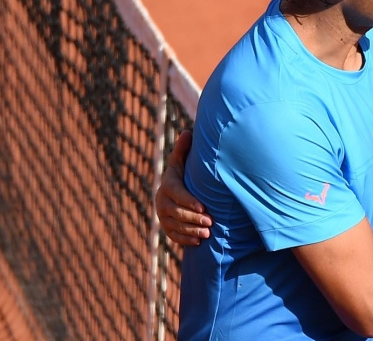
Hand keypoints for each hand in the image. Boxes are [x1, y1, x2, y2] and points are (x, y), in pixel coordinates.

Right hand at [155, 130, 212, 244]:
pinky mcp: (166, 227)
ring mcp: (163, 216)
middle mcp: (162, 202)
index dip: (189, 201)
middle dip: (193, 218)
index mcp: (168, 185)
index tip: (203, 207)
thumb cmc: (185, 174)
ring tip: (207, 233)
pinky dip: (185, 239)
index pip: (177, 195)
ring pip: (175, 226)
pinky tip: (198, 242)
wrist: (176, 191)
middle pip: (176, 213)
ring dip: (191, 230)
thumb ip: (183, 150)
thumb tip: (187, 132)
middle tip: (210, 222)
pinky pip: (173, 236)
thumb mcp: (182, 162)